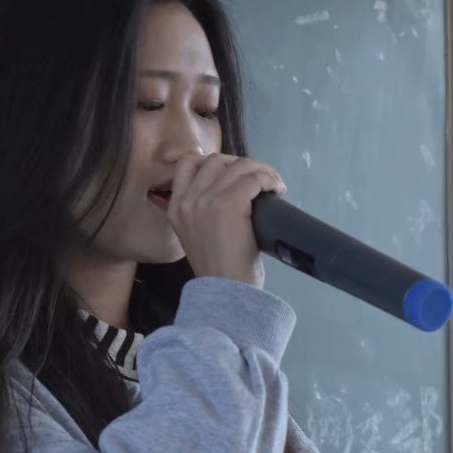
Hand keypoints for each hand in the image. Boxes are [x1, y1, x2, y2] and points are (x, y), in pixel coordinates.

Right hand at [166, 153, 285, 287]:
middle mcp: (187, 200)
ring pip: (237, 165)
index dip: (215, 163)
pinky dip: (269, 179)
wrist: (227, 292)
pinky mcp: (229, 203)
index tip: (233, 174)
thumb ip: (197, 212)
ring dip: (260, 170)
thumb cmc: (219, 270)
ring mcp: (206, 200)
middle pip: (216, 160)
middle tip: (258, 182)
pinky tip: (277, 189)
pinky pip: (253, 177)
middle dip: (240, 166)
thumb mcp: (195, 236)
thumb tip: (221, 190)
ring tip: (272, 185)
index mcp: (175, 207)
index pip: (187, 163)